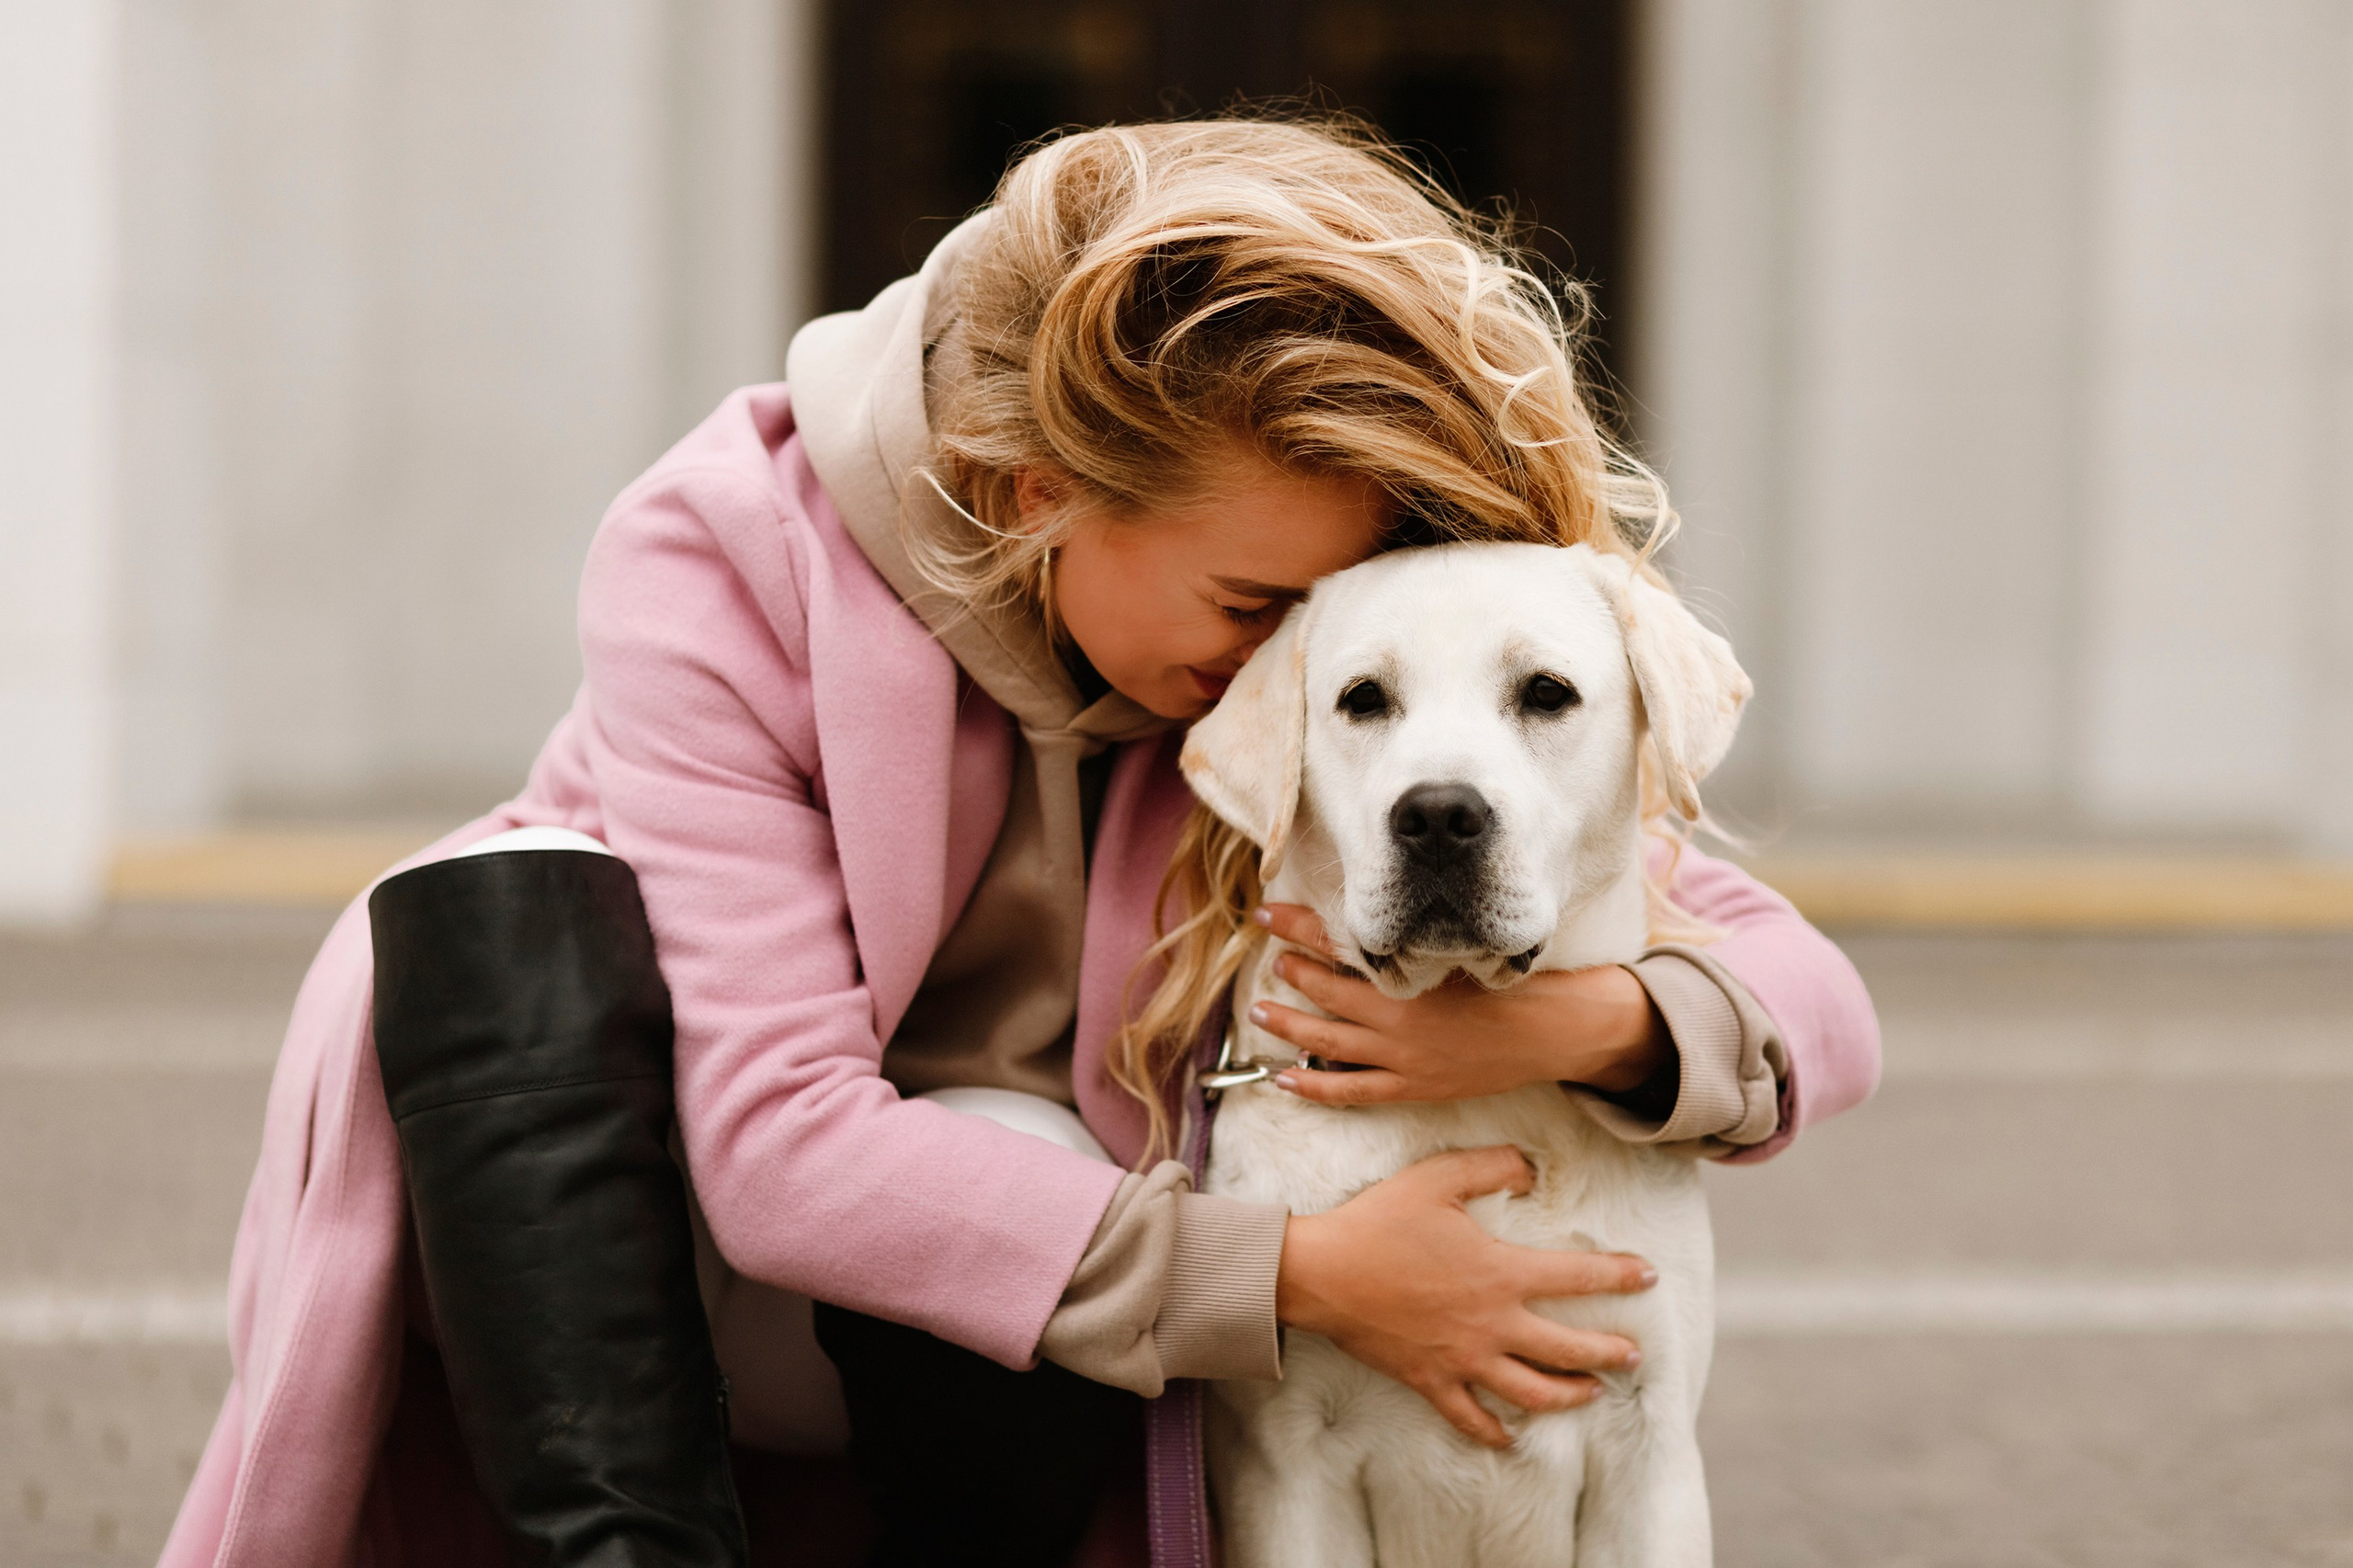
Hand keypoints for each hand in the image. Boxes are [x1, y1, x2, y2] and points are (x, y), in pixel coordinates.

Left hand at [1250, 904, 1671, 1105]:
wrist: (1554, 1032)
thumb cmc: (1514, 982)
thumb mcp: (1464, 949)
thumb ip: (1419, 939)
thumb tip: (1376, 915)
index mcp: (1412, 974)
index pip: (1341, 943)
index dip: (1299, 927)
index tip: (1267, 913)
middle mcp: (1400, 1016)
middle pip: (1328, 991)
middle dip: (1292, 971)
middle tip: (1267, 956)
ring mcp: (1404, 1057)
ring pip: (1329, 1043)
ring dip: (1290, 1025)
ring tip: (1260, 1009)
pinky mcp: (1413, 1087)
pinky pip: (1352, 1091)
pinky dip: (1314, 1088)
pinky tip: (1283, 1079)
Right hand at [1275, 1146, 1654, 1447]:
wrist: (1322, 1273)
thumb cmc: (1379, 1221)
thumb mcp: (1436, 1177)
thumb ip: (1491, 1165)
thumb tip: (1531, 1167)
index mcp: (1500, 1274)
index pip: (1578, 1277)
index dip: (1619, 1275)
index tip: (1647, 1275)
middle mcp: (1492, 1324)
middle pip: (1568, 1350)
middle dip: (1609, 1353)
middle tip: (1634, 1355)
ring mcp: (1463, 1359)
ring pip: (1531, 1393)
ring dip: (1569, 1395)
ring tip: (1591, 1392)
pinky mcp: (1431, 1380)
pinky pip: (1471, 1418)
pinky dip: (1495, 1432)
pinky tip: (1510, 1437)